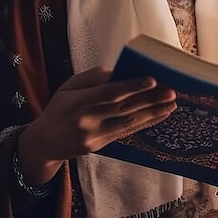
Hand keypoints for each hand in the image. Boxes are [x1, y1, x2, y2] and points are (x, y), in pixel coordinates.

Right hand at [17, 66, 176, 183]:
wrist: (44, 143)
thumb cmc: (59, 107)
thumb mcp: (68, 86)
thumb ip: (91, 77)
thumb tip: (116, 71)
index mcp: (79, 102)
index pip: (109, 93)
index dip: (131, 86)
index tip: (152, 80)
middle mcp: (88, 121)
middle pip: (124, 108)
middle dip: (150, 100)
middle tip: (171, 92)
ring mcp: (95, 136)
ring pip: (129, 123)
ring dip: (153, 112)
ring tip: (172, 103)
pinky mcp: (101, 146)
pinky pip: (127, 133)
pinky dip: (145, 123)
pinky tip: (160, 116)